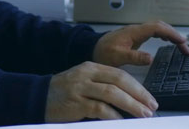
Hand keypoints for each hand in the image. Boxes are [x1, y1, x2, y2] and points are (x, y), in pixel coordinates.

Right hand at [44, 61, 158, 121]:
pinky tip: (121, 121)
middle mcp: (87, 74)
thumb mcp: (84, 82)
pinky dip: (113, 115)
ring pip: (112, 93)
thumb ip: (102, 88)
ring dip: (131, 105)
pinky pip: (99, 108)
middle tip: (151, 107)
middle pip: (119, 81)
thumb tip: (128, 101)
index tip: (150, 99)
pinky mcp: (75, 103)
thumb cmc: (63, 92)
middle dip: (139, 94)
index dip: (138, 87)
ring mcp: (80, 88)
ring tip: (143, 114)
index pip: (120, 74)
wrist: (37, 96)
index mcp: (91, 67)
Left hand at [92, 20, 188, 66]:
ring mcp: (136, 32)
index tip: (182, 42)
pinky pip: (153, 32)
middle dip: (175, 35)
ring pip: (158, 28)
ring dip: (171, 35)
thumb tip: (150, 58)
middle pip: (160, 26)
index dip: (171, 33)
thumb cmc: (103, 52)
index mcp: (134, 32)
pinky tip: (168, 41)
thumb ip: (133, 57)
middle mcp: (137, 29)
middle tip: (186, 48)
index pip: (157, 28)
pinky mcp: (135, 36)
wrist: (92, 48)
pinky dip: (164, 36)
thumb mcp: (117, 57)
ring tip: (182, 47)